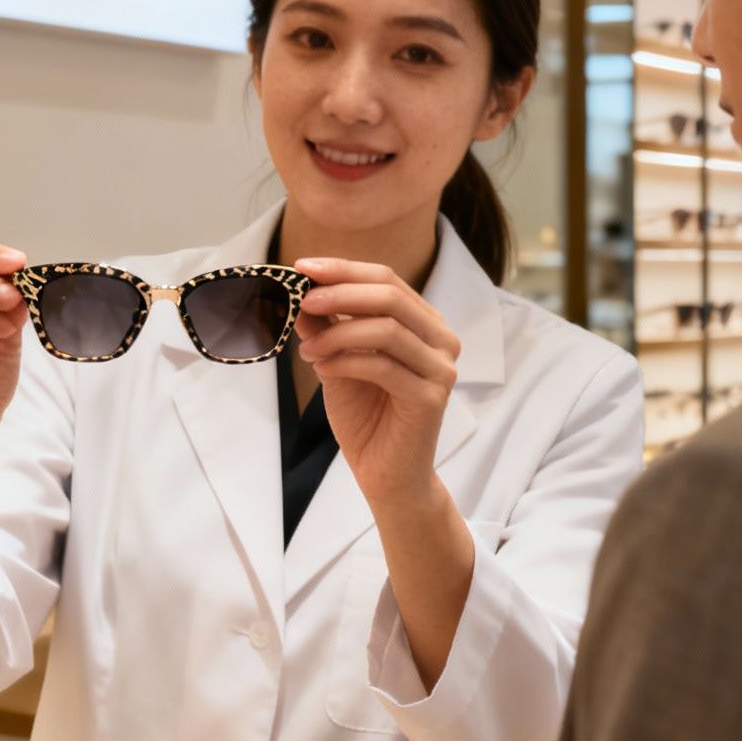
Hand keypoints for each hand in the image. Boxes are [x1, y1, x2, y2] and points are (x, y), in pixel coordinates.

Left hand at [292, 257, 461, 510]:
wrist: (385, 474)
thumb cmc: (366, 416)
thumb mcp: (337, 361)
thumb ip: (326, 328)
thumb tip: (300, 293)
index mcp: (424, 323)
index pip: (387, 279)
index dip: (343, 269)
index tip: (302, 266)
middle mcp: (441, 339)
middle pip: (390, 296)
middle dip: (340, 293)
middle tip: (302, 300)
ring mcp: (441, 368)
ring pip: (386, 329)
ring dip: (337, 333)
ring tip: (307, 349)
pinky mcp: (431, 396)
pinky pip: (382, 366)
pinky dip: (345, 361)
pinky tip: (321, 366)